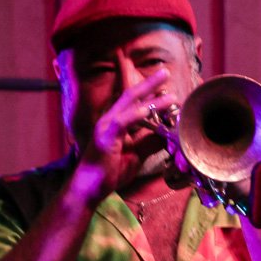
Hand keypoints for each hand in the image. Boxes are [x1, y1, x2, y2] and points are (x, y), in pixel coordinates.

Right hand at [74, 67, 178, 202]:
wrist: (90, 188)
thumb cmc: (110, 171)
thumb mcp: (136, 155)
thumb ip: (150, 143)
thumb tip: (167, 135)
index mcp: (116, 123)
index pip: (133, 101)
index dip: (148, 91)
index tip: (165, 84)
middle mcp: (110, 120)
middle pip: (131, 96)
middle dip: (149, 84)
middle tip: (165, 72)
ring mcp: (106, 127)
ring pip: (129, 106)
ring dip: (151, 99)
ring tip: (169, 95)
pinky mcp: (105, 137)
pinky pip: (122, 122)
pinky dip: (136, 114)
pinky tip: (149, 109)